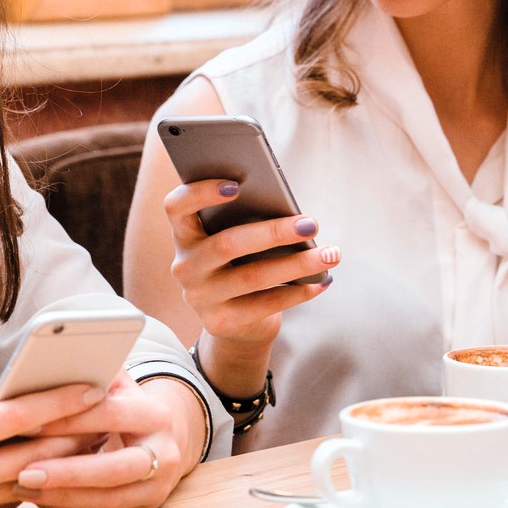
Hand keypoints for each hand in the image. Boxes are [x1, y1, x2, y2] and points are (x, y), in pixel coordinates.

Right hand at [0, 382, 95, 507]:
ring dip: (66, 459)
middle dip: (79, 430)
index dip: (60, 400)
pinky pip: (11, 500)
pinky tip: (58, 462)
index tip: (94, 385)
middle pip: (37, 453)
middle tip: (113, 409)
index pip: (18, 418)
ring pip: (31, 480)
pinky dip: (36, 479)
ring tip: (97, 435)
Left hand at [12, 372, 207, 507]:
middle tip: (23, 473)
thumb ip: (92, 376)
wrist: (168, 438)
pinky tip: (41, 500)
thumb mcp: (118, 385)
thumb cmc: (126, 407)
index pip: (110, 416)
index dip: (68, 420)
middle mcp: (167, 454)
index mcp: (157, 416)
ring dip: (63, 497)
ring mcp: (159, 488)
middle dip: (67, 473)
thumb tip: (48, 364)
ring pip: (109, 501)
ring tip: (22, 488)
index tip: (26, 423)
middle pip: (114, 469)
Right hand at [163, 178, 337, 349]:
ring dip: (298, 264)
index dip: (201, 193)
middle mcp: (185, 265)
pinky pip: (265, 305)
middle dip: (274, 232)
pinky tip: (322, 281)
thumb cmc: (243, 263)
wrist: (237, 321)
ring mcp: (199, 297)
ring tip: (330, 254)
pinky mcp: (220, 323)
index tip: (237, 185)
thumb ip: (247, 220)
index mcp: (185, 234)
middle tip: (311, 224)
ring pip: (253, 276)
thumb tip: (292, 214)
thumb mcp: (238, 239)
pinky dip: (298, 292)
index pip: (176, 206)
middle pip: (227, 243)